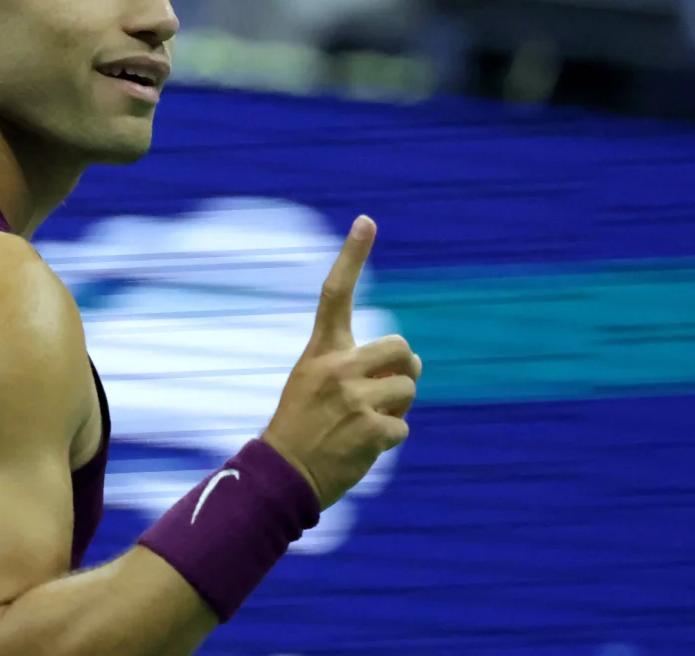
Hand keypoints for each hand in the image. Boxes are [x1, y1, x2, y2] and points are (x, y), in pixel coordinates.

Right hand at [262, 216, 421, 508]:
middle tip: (383, 395)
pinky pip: (404, 427)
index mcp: (320, 351)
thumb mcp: (314, 382)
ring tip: (365, 425)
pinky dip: (389, 441)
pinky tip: (361, 448)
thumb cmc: (303, 426)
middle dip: (404, 371)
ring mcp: (352, 397)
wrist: (281, 475)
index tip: (367, 221)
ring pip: (409, 389)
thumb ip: (356, 366)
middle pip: (402, 349)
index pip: (335, 293)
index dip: (352, 255)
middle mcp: (336, 366)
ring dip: (397, 410)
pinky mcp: (368, 429)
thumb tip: (413, 365)